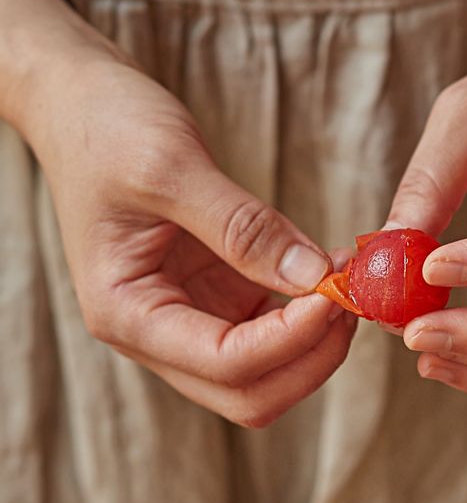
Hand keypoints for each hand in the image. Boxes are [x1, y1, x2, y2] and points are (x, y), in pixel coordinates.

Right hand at [24, 49, 354, 426]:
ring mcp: (192, 322)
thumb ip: (242, 228)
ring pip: (267, 376)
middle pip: (249, 395)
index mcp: (127, 315)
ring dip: (316, 343)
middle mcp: (157, 335)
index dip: (288, 339)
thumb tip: (313, 276)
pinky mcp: (219, 301)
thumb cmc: (107, 129)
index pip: (223, 364)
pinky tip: (329, 275)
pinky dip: (309, 318)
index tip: (333, 292)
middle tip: (349, 300)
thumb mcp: (171, 167)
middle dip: (310, 358)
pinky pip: (273, 334)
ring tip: (346, 282)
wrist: (82, 107)